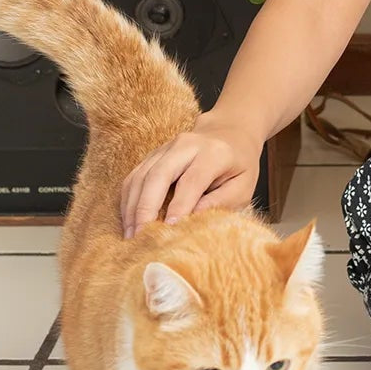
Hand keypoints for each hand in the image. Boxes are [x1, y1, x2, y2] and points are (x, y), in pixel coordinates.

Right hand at [119, 112, 262, 237]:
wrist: (229, 132)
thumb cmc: (239, 165)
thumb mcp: (243, 186)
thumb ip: (221, 202)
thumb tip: (193, 220)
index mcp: (214, 153)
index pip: (192, 181)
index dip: (179, 206)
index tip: (169, 231)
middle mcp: (186, 145)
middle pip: (159, 175)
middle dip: (146, 208)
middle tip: (139, 237)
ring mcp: (166, 147)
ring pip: (140, 176)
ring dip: (132, 207)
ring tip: (130, 236)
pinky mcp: (153, 154)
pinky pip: (134, 177)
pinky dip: (128, 200)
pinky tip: (128, 222)